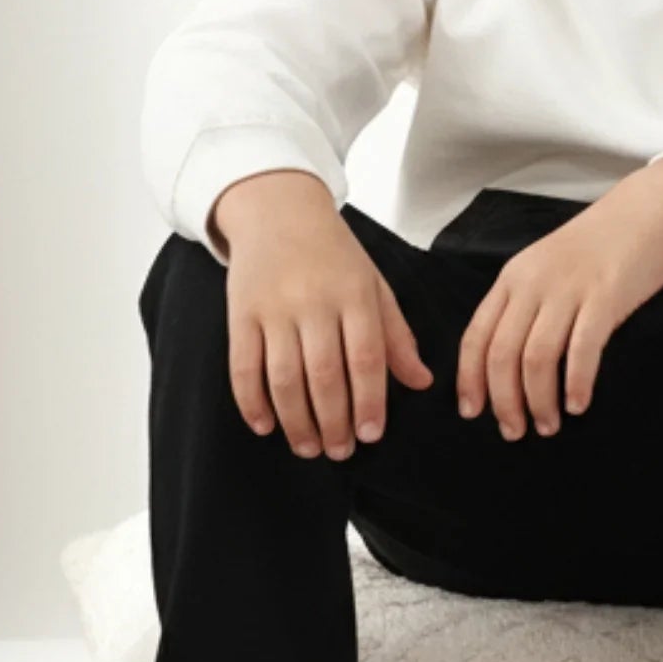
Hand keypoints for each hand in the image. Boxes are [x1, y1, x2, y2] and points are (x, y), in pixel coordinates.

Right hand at [219, 180, 434, 457]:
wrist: (277, 209)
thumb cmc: (334, 255)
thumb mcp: (375, 286)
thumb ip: (396, 336)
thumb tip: (421, 382)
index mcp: (354, 295)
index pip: (365, 358)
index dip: (369, 401)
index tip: (371, 436)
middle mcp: (314, 301)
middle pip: (323, 374)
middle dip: (333, 421)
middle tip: (340, 452)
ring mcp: (274, 308)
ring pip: (283, 377)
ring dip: (296, 421)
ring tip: (309, 448)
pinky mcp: (241, 313)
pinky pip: (243, 366)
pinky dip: (251, 402)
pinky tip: (265, 427)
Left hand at [455, 163, 662, 438]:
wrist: (646, 210)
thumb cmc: (598, 247)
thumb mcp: (546, 268)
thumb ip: (526, 306)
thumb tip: (508, 364)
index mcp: (512, 279)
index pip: (476, 337)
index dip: (471, 380)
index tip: (473, 413)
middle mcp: (533, 283)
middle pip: (502, 354)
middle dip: (504, 401)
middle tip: (514, 432)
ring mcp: (568, 289)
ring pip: (537, 357)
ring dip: (539, 400)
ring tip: (548, 425)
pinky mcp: (605, 295)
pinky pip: (582, 348)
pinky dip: (576, 382)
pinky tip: (578, 404)